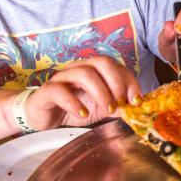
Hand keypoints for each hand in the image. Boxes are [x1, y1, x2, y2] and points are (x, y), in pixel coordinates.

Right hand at [23, 56, 140, 130]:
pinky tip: (83, 114)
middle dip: (116, 83)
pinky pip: (59, 91)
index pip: (115, 65)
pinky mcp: (46, 91)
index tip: (137, 100)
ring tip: (107, 110)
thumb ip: (118, 106)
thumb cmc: (73, 108)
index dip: (129, 81)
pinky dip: (74, 103)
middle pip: (102, 62)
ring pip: (83, 74)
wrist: (43, 118)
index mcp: (93, 70)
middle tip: (120, 103)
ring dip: (100, 92)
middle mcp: (78, 69)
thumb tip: (136, 107)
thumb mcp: (101, 108)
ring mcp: (61, 78)